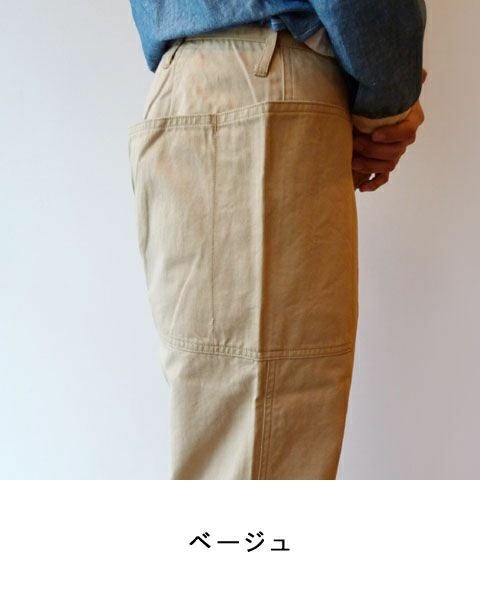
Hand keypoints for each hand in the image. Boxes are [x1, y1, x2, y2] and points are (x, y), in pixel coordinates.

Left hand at [352, 69, 426, 191]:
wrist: (358, 109)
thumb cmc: (372, 95)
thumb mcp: (381, 88)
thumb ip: (396, 83)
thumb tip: (424, 72)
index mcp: (411, 118)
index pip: (408, 131)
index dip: (392, 134)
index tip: (374, 134)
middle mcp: (405, 138)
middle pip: (396, 150)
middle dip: (374, 149)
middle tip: (356, 142)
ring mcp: (394, 152)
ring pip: (388, 165)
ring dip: (370, 165)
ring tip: (353, 160)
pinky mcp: (382, 164)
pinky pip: (382, 178)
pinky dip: (372, 183)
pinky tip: (361, 187)